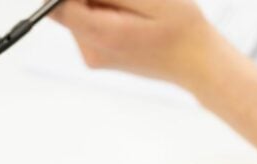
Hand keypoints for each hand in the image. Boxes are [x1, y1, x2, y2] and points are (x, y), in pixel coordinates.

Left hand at [51, 0, 231, 93]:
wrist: (198, 63)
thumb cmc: (183, 29)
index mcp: (102, 37)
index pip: (58, 6)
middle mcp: (91, 51)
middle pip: (67, 8)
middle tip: (130, 0)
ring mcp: (94, 57)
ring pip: (78, 14)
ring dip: (101, 2)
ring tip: (136, 6)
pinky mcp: (99, 56)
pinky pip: (89, 23)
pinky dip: (105, 11)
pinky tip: (133, 15)